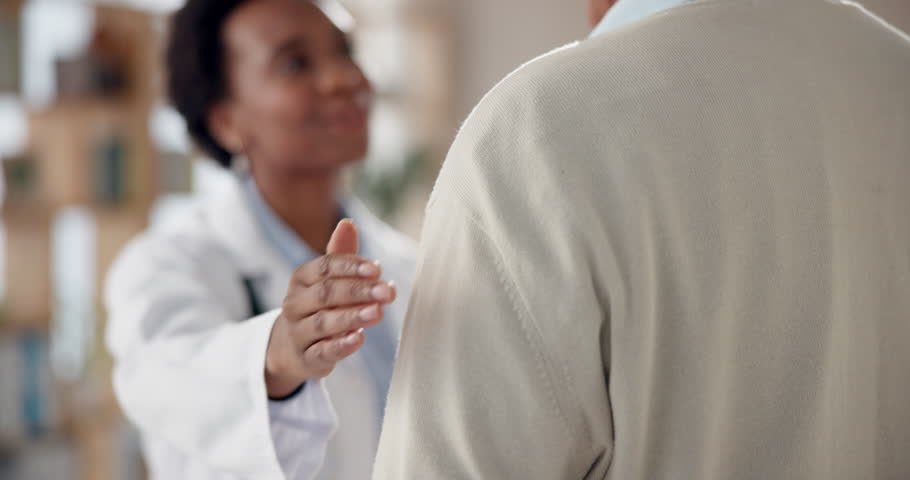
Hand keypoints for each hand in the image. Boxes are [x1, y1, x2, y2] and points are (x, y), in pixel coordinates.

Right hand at [265, 219, 396, 397]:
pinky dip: (340, 346)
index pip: (324, 267)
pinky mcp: (306, 359)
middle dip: (358, 291)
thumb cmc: (319, 306)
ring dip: (352, 317)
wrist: (292, 348)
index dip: (351, 267)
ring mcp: (298, 332)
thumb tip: (348, 224)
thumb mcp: (328, 281)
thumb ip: (341, 256)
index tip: (377, 268)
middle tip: (386, 292)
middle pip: (326, 294)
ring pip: (324, 323)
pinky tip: (359, 339)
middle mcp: (295, 304)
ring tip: (377, 313)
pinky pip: (322, 352)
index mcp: (301, 279)